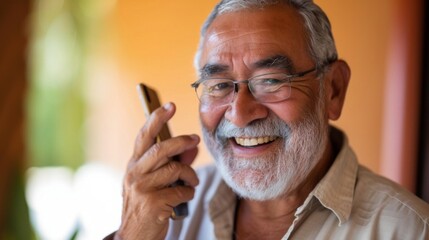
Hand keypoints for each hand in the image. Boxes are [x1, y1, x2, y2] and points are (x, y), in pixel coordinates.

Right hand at [116, 102, 199, 239]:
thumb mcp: (154, 181)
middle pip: (160, 149)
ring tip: (191, 182)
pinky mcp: (153, 203)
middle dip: (181, 142)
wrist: (134, 235)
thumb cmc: (147, 203)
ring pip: (174, 170)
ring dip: (189, 175)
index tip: (170, 105)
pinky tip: (184, 197)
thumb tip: (193, 147)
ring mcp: (142, 189)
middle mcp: (134, 173)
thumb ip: (173, 162)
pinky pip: (180, 191)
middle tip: (195, 139)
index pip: (144, 136)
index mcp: (134, 164)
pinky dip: (188, 193)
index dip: (156, 119)